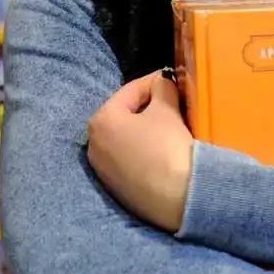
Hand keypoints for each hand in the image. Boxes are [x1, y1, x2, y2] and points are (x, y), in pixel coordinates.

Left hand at [87, 69, 194, 232]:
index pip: (130, 90)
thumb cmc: (168, 146)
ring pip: (127, 139)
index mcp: (100, 121)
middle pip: (125, 116)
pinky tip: (164, 151)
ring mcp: (103, 171)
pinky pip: (131, 160)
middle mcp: (93, 146)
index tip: (173, 77)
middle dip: (149, 107)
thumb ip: (162, 88)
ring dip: (146, 130)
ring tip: (171, 126)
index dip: (155, 81)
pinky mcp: (117, 190)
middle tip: (174, 101)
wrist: (180, 197)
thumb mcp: (167, 109)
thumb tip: (162, 82)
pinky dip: (145, 151)